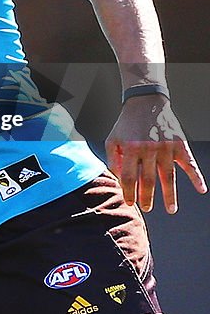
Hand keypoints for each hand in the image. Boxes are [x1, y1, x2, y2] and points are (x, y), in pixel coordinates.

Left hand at [105, 94, 206, 212]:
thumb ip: (113, 160)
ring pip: (168, 177)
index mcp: (130, 149)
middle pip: (148, 180)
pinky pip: (190, 164)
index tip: (130, 203)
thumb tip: (119, 181)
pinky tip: (201, 189)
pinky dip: (197, 177)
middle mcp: (148, 150)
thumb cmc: (126, 124)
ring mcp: (166, 148)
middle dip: (147, 197)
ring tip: (170, 210)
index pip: (129, 177)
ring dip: (170, 195)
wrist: (146, 103)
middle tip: (147, 209)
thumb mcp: (113, 139)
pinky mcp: (179, 145)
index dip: (129, 192)